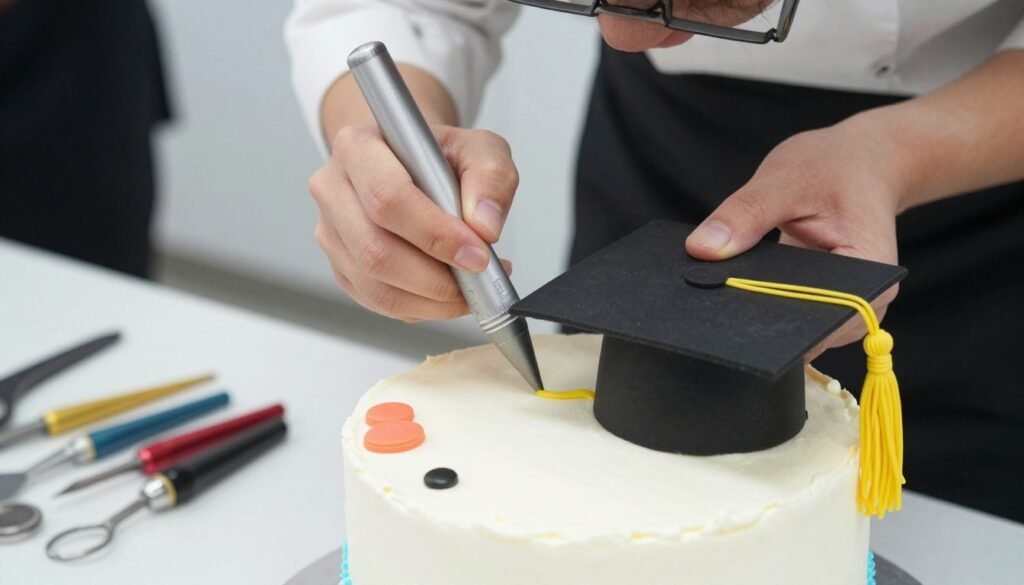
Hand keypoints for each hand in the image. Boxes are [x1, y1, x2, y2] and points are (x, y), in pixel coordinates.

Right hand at [309, 123, 516, 322]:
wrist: (415, 167)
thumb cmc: (440, 157)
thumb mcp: (479, 148)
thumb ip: (491, 177)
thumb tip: (484, 226)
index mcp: (358, 146)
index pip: (386, 197)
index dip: (434, 234)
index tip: (476, 252)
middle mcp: (333, 189)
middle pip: (375, 251)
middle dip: (436, 277)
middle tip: (477, 275)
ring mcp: (331, 232)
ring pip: (376, 286)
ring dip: (432, 299)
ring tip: (471, 287)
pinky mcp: (341, 266)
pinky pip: (379, 302)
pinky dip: (422, 307)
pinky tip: (449, 292)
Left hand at [685, 114, 907, 354]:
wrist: (861, 162)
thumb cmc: (835, 166)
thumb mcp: (784, 180)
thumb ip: (744, 215)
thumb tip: (701, 249)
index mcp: (870, 274)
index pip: (824, 318)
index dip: (778, 322)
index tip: (732, 313)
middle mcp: (863, 300)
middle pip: (809, 332)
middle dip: (761, 320)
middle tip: (713, 302)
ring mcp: (844, 306)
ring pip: (796, 329)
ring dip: (760, 313)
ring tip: (723, 291)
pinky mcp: (822, 301)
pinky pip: (789, 313)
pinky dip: (762, 302)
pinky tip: (735, 286)